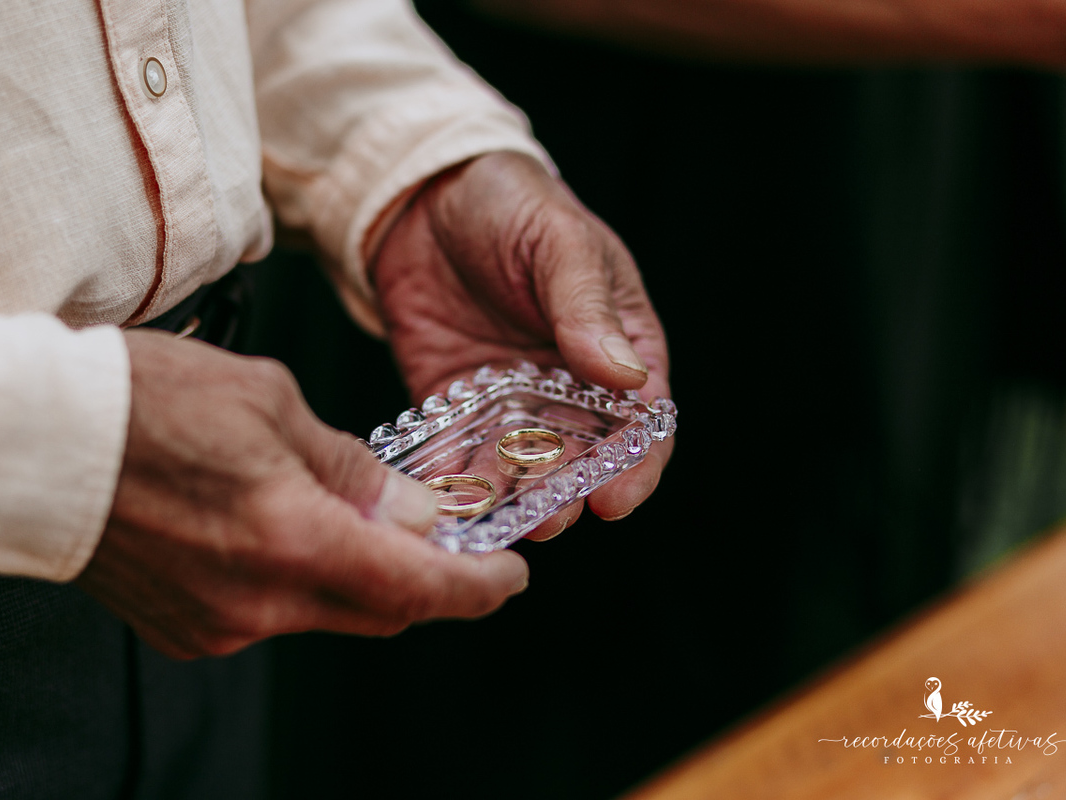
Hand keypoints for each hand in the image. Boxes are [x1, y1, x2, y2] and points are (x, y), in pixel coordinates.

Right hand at [77, 329, 528, 658]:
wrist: (33, 443)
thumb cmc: (143, 401)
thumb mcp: (271, 402)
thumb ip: (354, 468)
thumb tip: (414, 512)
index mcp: (292, 538)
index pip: (418, 587)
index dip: (478, 587)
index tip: (509, 575)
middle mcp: (259, 601)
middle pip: (381, 609)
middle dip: (426, 580)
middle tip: (447, 539)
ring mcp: (219, 624)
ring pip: (327, 611)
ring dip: (359, 572)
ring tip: (353, 513)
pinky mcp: (187, 630)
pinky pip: (274, 614)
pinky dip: (303, 579)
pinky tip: (288, 529)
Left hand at [372, 151, 671, 529]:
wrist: (423, 193)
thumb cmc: (510, 204)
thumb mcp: (560, 243)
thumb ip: (588, 308)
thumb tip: (627, 376)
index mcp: (621, 348)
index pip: (643, 424)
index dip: (635, 467)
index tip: (616, 499)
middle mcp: (570, 386)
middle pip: (580, 458)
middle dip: (567, 492)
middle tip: (547, 517)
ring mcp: (511, 400)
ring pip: (520, 465)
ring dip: (512, 494)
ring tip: (495, 512)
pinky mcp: (454, 403)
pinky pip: (457, 451)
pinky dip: (453, 476)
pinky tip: (444, 495)